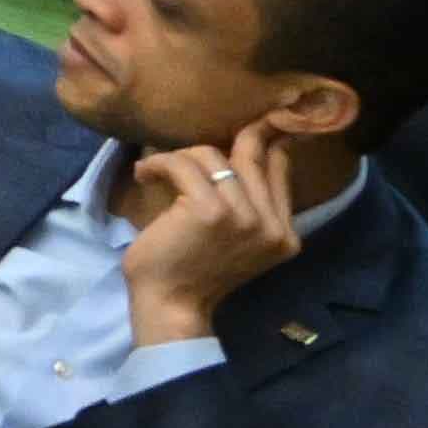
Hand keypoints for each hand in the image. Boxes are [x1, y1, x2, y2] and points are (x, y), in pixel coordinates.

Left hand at [123, 119, 315, 346]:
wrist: (172, 305)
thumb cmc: (193, 271)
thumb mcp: (236, 240)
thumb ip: (249, 206)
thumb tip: (243, 153)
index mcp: (284, 233)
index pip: (280, 170)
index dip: (267, 139)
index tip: (252, 122)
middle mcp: (272, 224)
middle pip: (253, 154)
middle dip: (230, 133)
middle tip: (205, 123)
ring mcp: (244, 216)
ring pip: (212, 156)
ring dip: (177, 159)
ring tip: (156, 173)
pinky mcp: (211, 210)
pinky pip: (182, 164)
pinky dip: (157, 164)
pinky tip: (144, 176)